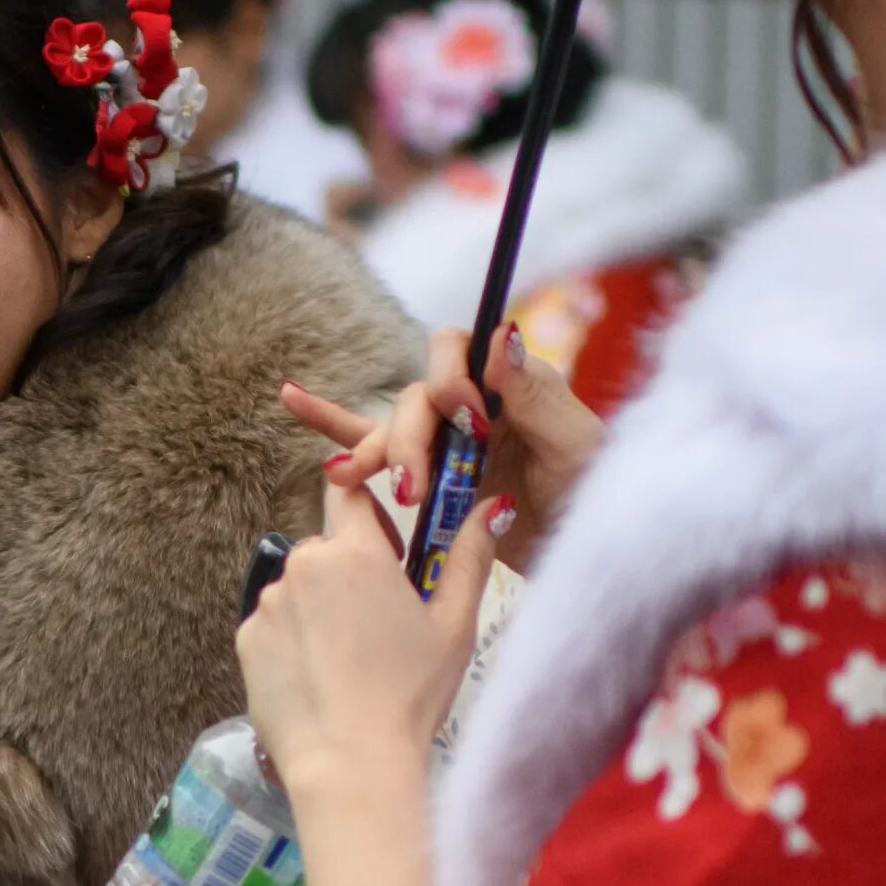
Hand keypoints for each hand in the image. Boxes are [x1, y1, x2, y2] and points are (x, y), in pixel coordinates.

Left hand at [239, 471, 502, 806]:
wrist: (349, 763)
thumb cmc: (409, 695)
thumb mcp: (454, 625)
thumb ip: (468, 557)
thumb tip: (489, 508)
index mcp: (356, 552)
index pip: (350, 493)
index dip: (369, 512)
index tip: (387, 547)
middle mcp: (303, 565)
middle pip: (326, 549)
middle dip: (348, 573)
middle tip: (377, 623)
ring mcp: (268, 604)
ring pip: (297, 589)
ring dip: (319, 608)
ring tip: (349, 661)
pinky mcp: (246, 640)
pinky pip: (273, 626)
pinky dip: (293, 642)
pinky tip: (320, 678)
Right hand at [282, 322, 602, 560]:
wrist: (584, 551)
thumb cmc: (593, 493)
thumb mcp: (577, 443)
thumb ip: (535, 392)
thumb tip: (501, 334)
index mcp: (506, 383)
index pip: (455, 352)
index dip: (448, 381)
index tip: (466, 426)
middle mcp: (469, 404)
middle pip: (415, 401)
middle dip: (407, 442)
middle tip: (411, 490)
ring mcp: (444, 440)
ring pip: (390, 428)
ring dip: (372, 452)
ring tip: (350, 478)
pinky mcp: (426, 475)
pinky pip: (372, 442)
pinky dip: (333, 422)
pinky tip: (292, 397)